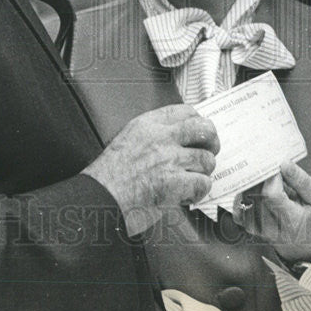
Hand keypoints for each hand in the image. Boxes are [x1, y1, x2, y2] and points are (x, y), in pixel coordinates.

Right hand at [83, 103, 219, 234]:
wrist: (99, 199)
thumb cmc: (107, 178)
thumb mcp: (125, 141)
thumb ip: (150, 136)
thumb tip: (175, 139)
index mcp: (146, 125)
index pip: (185, 111)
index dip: (198, 121)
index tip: (200, 130)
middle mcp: (160, 138)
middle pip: (204, 129)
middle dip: (212, 141)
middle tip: (210, 151)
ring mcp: (169, 159)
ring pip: (206, 159)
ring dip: (203, 172)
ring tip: (193, 179)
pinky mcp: (174, 182)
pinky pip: (202, 183)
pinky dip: (199, 192)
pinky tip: (189, 195)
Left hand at [232, 161, 310, 262]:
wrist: (298, 243)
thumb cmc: (308, 217)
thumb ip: (302, 180)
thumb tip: (284, 163)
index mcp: (290, 221)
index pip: (271, 194)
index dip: (273, 177)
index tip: (279, 167)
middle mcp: (268, 227)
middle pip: (255, 192)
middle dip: (263, 176)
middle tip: (273, 170)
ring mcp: (254, 226)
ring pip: (246, 193)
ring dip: (255, 182)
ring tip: (269, 183)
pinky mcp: (244, 223)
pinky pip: (239, 200)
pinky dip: (247, 190)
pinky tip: (259, 189)